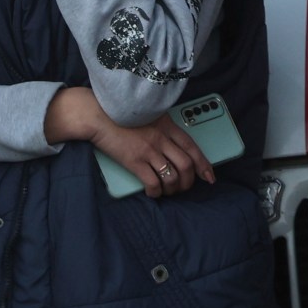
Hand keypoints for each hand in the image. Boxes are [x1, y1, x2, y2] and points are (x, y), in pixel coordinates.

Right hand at [43, 86, 214, 196]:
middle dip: (189, 181)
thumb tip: (172, 145)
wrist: (98, 115)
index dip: (204, 164)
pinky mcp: (134, 161)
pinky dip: (156, 192)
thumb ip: (163, 127)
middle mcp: (162, 139)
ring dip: (173, 189)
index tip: (209, 176)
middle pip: (186, 165)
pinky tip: (153, 192)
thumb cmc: (122, 114)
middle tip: (184, 188)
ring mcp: (149, 150)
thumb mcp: (150, 115)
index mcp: (168, 126)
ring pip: (172, 176)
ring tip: (168, 191)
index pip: (192, 147)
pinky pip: (153, 183)